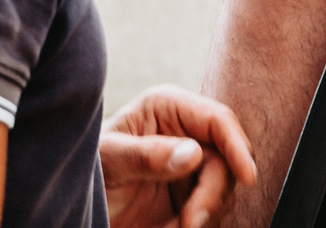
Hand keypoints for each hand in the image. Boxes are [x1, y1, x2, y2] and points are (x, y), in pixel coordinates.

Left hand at [100, 86, 257, 227]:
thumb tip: (192, 153)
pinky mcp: (192, 193)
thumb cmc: (88, 171)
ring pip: (224, 187)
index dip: (236, 146)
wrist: (78, 205)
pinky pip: (212, 209)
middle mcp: (187, 132)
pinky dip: (199, 224)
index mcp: (169, 108)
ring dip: (207, 213)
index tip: (247, 176)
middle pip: (226, 160)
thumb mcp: (110, 160)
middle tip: (192, 223)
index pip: (218, 120)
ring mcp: (192, 164)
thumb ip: (147, 155)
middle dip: (213, 194)